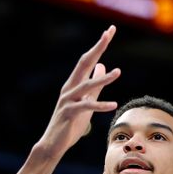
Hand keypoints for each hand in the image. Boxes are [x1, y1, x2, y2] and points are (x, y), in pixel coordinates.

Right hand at [37, 25, 120, 158]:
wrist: (54, 143)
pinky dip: (100, 105)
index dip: (99, 45)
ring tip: (118, 73)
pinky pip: (86, 107)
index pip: (88, 60)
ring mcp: (68, 100)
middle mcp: (69, 88)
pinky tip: (114, 104)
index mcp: (74, 83)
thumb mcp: (87, 101)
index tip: (110, 30)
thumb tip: (103, 66)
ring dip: (103, 79)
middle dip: (97, 48)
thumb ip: (96, 86)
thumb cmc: (71, 123)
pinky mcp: (69, 114)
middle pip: (84, 63)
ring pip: (86, 85)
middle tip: (108, 34)